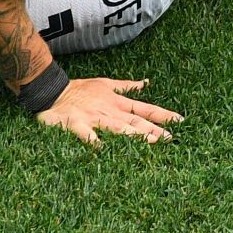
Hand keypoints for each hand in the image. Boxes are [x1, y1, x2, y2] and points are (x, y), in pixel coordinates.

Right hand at [35, 77, 180, 145]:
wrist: (52, 91)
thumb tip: (146, 83)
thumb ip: (126, 86)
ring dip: (133, 134)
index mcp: (116, 103)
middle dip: (153, 129)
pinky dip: (92, 140)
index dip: (162, 114)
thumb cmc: (79, 90)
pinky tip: (101, 149)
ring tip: (149, 141)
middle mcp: (108, 111)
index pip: (144, 109)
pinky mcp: (75, 124)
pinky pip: (85, 133)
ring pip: (116, 127)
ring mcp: (93, 117)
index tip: (180, 121)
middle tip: (170, 138)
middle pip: (135, 121)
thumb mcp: (105, 84)